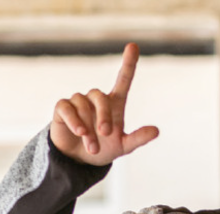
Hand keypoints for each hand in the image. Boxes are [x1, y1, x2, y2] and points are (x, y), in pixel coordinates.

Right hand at [50, 43, 159, 165]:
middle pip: (100, 96)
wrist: (78, 161)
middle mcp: (96, 99)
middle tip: (105, 134)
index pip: (123, 79)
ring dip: (88, 128)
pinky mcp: (62, 108)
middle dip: (104, 115)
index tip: (133, 46)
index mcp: (114, 104)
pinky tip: (80, 132)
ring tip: (92, 147)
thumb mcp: (124, 147)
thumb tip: (156, 131)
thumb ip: (138, 138)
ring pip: (83, 105)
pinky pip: (67, 107)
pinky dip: (74, 120)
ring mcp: (78, 101)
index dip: (128, 63)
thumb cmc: (103, 149)